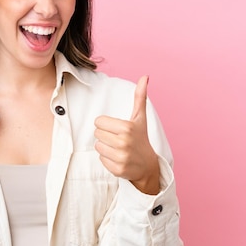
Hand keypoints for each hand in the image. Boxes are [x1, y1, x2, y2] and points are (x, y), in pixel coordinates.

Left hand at [94, 76, 159, 194]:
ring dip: (105, 147)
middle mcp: (124, 142)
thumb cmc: (141, 138)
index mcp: (127, 127)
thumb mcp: (140, 117)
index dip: (106, 125)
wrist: (148, 165)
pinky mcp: (117, 169)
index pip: (98, 122)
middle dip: (106, 136)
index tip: (117, 129)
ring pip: (97, 146)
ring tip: (118, 149)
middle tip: (118, 139)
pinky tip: (118, 158)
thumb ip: (140, 96)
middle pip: (97, 134)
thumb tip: (145, 76)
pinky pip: (101, 159)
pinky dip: (107, 159)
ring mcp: (121, 157)